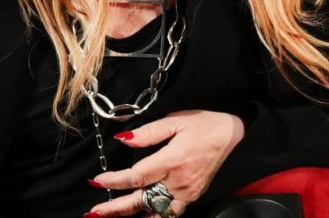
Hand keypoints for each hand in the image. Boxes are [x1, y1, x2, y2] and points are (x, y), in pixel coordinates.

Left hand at [87, 110, 244, 216]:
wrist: (234, 137)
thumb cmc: (205, 125)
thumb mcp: (176, 120)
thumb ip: (149, 132)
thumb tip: (124, 139)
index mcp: (173, 161)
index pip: (136, 177)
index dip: (114, 181)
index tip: (97, 181)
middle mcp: (179, 182)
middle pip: (141, 201)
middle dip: (115, 209)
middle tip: (94, 212)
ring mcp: (186, 193)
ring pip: (154, 213)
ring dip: (130, 217)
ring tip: (109, 217)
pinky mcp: (191, 198)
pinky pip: (168, 213)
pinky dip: (152, 217)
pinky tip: (137, 217)